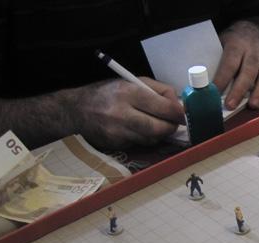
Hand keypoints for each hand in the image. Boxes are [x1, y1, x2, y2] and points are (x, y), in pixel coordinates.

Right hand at [68, 78, 183, 148]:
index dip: (178, 113)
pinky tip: (139, 130)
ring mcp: (118, 132)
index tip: (182, 114)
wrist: (75, 111)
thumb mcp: (130, 82)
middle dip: (171, 127)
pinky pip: (140, 144)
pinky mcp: (116, 145)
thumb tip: (178, 104)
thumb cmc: (108, 93)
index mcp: (128, 92)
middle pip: (160, 128)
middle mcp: (122, 113)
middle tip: (174, 123)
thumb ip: (157, 90)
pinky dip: (145, 139)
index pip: (164, 107)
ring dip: (159, 134)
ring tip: (155, 124)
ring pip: (152, 139)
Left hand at [217, 20, 258, 109]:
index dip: (222, 79)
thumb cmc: (234, 42)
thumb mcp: (222, 43)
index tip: (215, 93)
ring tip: (253, 105)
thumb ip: (217, 61)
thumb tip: (207, 84)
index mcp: (237, 44)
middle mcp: (254, 50)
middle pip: (248, 71)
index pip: (229, 63)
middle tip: (231, 105)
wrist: (254, 31)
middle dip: (239, 90)